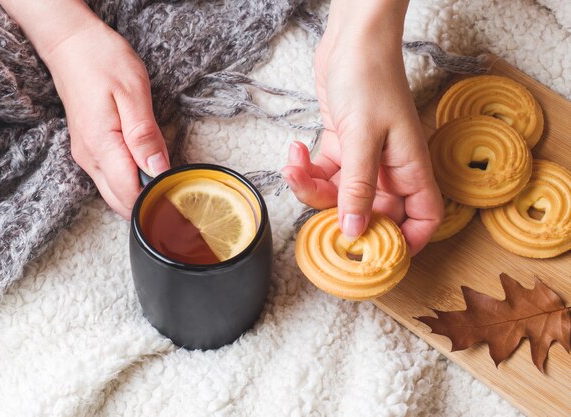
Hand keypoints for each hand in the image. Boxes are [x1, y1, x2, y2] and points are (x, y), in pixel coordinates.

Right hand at [42, 20, 168, 218]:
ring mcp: (86, 156)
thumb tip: (158, 170)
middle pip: (120, 202)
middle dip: (148, 203)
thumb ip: (145, 136)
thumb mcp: (133, 93)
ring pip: (114, 192)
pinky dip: (130, 180)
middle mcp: (89, 158)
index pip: (129, 195)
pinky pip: (110, 178)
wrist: (70, 44)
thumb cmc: (102, 61)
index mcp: (101, 146)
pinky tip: (147, 166)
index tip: (177, 193)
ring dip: (139, 192)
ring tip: (165, 177)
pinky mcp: (88, 150)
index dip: (155, 200)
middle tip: (175, 189)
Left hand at [281, 1, 441, 253]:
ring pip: (338, 194)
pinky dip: (304, 168)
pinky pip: (322, 173)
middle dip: (335, 212)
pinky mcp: (341, 146)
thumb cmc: (370, 79)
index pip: (423, 216)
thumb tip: (354, 231)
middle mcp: (389, 168)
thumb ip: (357, 188)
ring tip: (294, 164)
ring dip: (310, 186)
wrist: (351, 40)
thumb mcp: (363, 137)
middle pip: (368, 211)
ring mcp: (363, 159)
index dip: (409, 241)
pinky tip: (295, 149)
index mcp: (409, 168)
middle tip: (312, 200)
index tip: (380, 258)